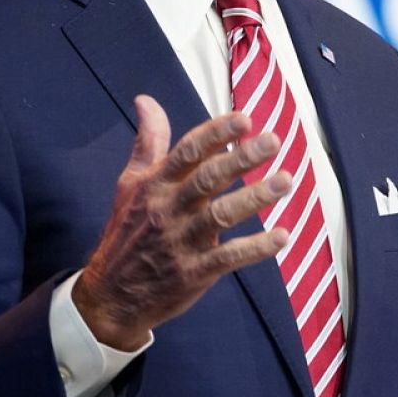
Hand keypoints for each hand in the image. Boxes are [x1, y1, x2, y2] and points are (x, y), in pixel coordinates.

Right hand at [72, 95, 289, 349]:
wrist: (111, 297)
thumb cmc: (127, 232)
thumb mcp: (131, 183)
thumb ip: (147, 141)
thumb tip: (145, 100)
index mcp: (155, 184)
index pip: (188, 152)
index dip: (216, 133)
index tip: (245, 118)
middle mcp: (168, 209)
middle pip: (208, 178)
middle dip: (242, 158)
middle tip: (273, 140)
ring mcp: (181, 242)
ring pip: (221, 215)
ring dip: (255, 197)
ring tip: (287, 180)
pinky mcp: (193, 272)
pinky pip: (228, 257)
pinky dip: (256, 248)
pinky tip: (282, 236)